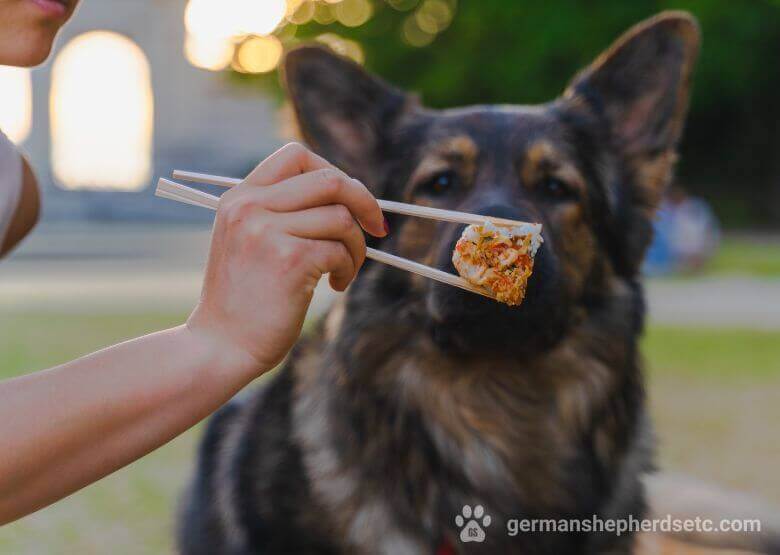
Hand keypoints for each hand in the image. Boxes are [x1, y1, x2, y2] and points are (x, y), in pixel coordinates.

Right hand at [186, 143, 385, 372]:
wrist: (220, 346)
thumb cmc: (244, 300)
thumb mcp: (249, 242)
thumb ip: (283, 213)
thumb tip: (351, 195)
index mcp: (239, 197)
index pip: (296, 156)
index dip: (334, 172)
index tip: (350, 201)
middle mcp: (249, 206)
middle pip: (329, 179)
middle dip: (365, 202)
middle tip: (377, 229)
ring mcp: (267, 230)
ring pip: (341, 218)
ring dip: (357, 247)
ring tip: (344, 271)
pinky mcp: (289, 259)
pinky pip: (340, 250)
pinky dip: (349, 268)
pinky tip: (336, 285)